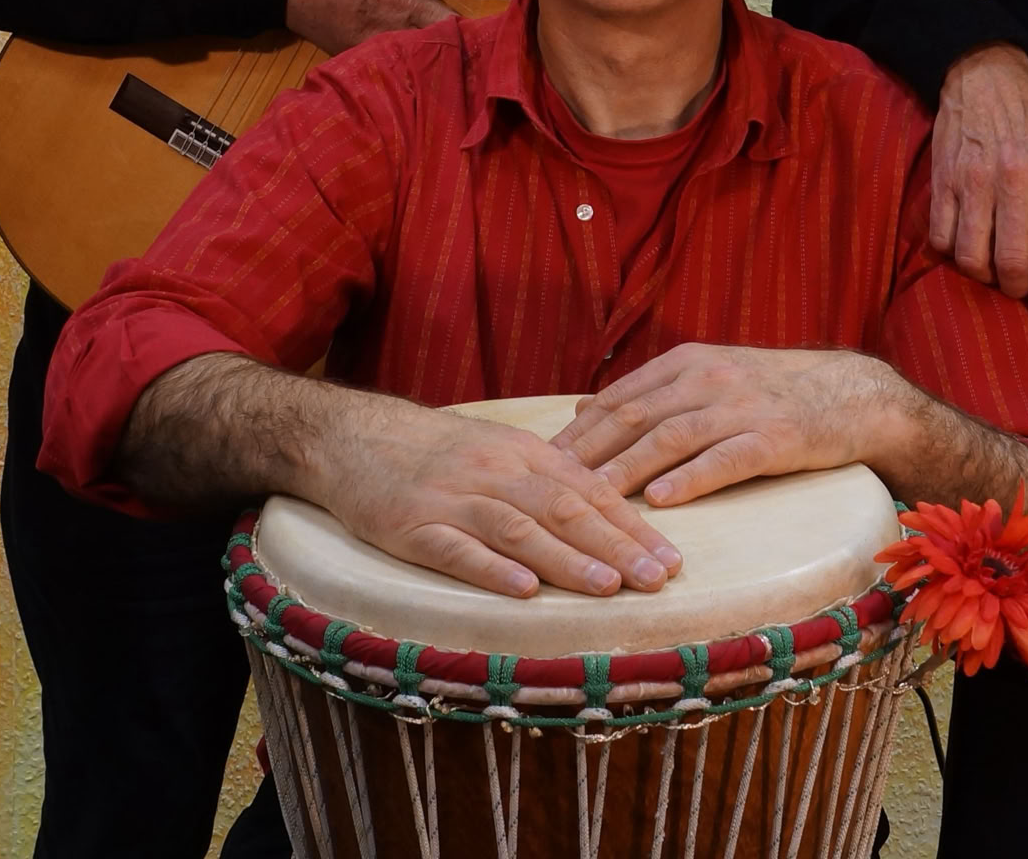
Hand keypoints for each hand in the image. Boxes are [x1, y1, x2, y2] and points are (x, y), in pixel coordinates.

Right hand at [286, 0, 521, 55]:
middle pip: (459, 22)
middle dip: (489, 31)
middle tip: (521, 38)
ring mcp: (383, 28)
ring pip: (434, 47)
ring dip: (460, 51)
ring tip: (493, 60)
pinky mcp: (365, 48)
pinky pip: (403, 59)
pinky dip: (424, 64)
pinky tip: (445, 72)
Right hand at [304, 396, 682, 599]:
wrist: (357, 437)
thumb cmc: (440, 451)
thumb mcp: (502, 451)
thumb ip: (551, 478)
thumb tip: (610, 510)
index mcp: (525, 455)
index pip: (590, 491)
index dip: (632, 526)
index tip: (670, 558)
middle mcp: (497, 474)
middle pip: (565, 509)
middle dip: (616, 546)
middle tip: (657, 578)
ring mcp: (455, 501)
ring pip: (520, 530)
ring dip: (567, 560)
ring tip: (609, 586)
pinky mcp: (413, 527)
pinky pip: (457, 550)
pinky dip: (493, 570)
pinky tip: (524, 592)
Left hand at [550, 344, 912, 506]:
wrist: (850, 393)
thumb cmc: (773, 391)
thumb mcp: (709, 376)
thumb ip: (650, 393)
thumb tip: (583, 408)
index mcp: (687, 363)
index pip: (617, 400)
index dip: (575, 434)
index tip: (536, 465)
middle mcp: (708, 379)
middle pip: (633, 418)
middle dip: (585, 455)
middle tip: (545, 489)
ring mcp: (740, 407)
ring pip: (669, 439)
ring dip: (626, 472)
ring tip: (590, 503)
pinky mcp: (773, 438)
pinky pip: (725, 458)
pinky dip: (691, 478)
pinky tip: (664, 500)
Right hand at [932, 44, 1027, 339]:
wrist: (983, 69)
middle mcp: (1013, 183)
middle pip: (1012, 265)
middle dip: (1017, 290)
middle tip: (1019, 287)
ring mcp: (972, 183)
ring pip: (972, 258)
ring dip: (983, 275)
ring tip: (991, 266)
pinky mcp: (942, 181)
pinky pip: (941, 238)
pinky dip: (952, 253)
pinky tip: (963, 243)